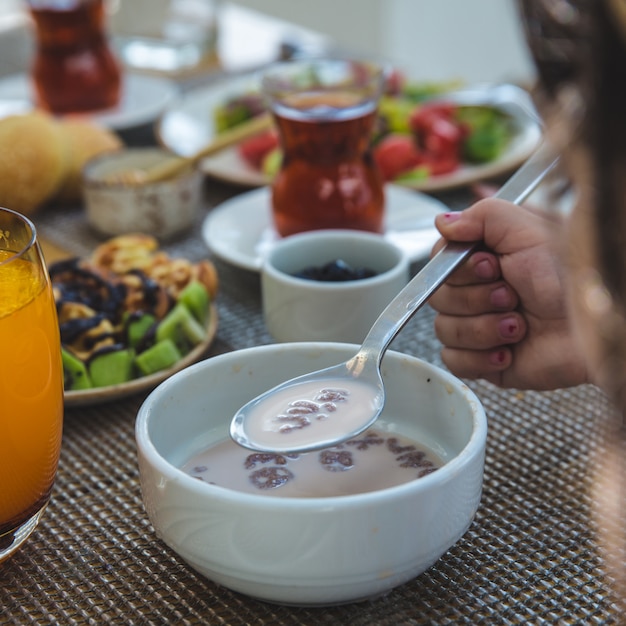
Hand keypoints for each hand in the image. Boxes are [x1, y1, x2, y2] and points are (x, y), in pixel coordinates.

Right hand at [429, 198, 587, 389]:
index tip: (491, 267)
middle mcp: (478, 293)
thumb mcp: (528, 230)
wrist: (594, 327)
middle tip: (512, 297)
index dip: (460, 269)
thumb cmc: (572, 277)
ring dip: (483, 329)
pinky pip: (454, 362)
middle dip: (477, 300)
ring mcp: (479, 327)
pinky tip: (509, 350)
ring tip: (520, 326)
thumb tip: (442, 222)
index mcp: (483, 260)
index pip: (439, 263)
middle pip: (438, 298)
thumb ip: (482, 216)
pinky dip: (479, 358)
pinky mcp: (485, 361)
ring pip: (444, 330)